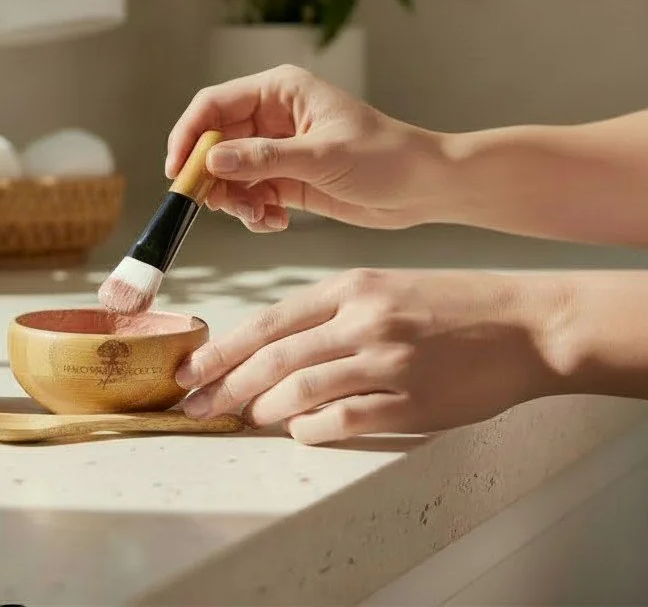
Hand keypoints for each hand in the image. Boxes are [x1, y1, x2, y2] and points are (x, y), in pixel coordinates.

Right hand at [166, 65, 447, 231]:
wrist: (425, 188)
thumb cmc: (386, 157)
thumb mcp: (321, 157)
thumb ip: (263, 159)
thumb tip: (212, 161)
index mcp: (279, 92)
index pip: (213, 106)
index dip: (189, 136)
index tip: (179, 171)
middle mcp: (272, 117)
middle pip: (214, 143)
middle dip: (212, 177)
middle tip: (218, 205)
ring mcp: (277, 149)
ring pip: (228, 174)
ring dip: (235, 200)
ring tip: (260, 215)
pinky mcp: (285, 179)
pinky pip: (248, 195)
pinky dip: (253, 212)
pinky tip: (275, 221)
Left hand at [174, 268, 568, 444]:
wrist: (527, 325)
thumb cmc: (453, 307)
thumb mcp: (384, 288)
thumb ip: (328, 315)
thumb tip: (269, 350)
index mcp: (350, 288)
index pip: (267, 320)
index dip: (221, 350)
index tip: (191, 370)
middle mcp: (362, 320)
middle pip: (271, 357)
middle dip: (225, 385)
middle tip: (197, 407)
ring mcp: (386, 361)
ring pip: (298, 389)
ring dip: (263, 410)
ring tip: (247, 419)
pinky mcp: (410, 402)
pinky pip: (341, 421)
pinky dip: (309, 430)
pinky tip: (299, 431)